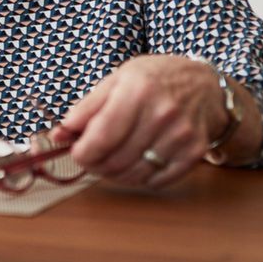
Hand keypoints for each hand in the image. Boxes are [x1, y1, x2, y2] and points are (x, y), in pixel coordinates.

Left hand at [53, 55, 254, 188]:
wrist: (204, 85)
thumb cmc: (155, 80)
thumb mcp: (117, 80)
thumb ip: (86, 108)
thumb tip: (58, 135)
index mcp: (138, 91)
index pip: (101, 137)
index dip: (82, 152)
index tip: (76, 152)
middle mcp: (162, 114)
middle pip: (116, 160)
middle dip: (95, 165)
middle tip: (91, 158)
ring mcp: (181, 135)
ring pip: (134, 175)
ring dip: (115, 175)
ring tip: (111, 161)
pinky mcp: (194, 153)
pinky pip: (157, 181)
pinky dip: (140, 178)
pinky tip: (136, 163)